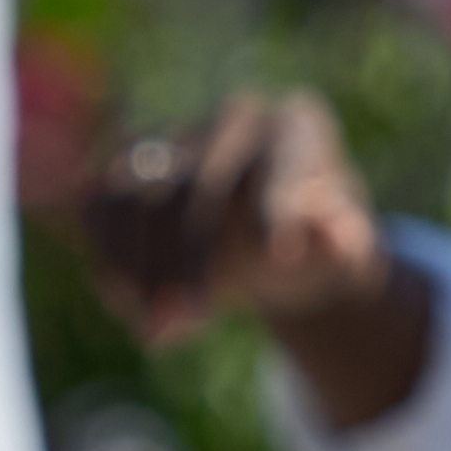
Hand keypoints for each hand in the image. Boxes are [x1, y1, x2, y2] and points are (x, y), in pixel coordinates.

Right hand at [83, 91, 387, 336]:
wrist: (280, 245)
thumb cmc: (319, 248)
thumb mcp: (347, 254)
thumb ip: (346, 246)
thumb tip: (340, 242)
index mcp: (296, 127)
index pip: (282, 163)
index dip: (277, 207)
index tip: (281, 260)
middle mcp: (231, 122)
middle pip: (198, 184)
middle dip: (190, 256)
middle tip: (192, 319)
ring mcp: (176, 140)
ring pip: (136, 194)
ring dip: (137, 265)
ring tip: (156, 328)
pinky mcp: (131, 169)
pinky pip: (103, 207)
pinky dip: (108, 257)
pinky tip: (130, 306)